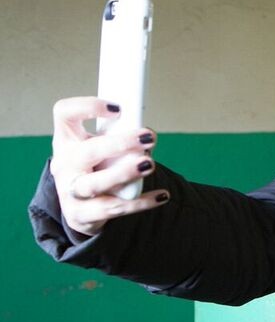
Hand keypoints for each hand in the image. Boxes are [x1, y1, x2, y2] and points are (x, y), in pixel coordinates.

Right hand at [50, 97, 168, 236]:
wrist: (81, 208)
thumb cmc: (97, 168)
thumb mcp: (101, 150)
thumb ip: (119, 140)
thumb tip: (147, 136)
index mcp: (67, 139)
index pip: (65, 114)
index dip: (86, 106)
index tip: (118, 108)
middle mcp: (64, 164)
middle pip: (86, 152)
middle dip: (119, 144)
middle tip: (149, 137)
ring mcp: (69, 191)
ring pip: (94, 184)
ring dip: (123, 173)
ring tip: (149, 164)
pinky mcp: (81, 214)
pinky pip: (113, 208)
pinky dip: (140, 202)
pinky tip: (162, 196)